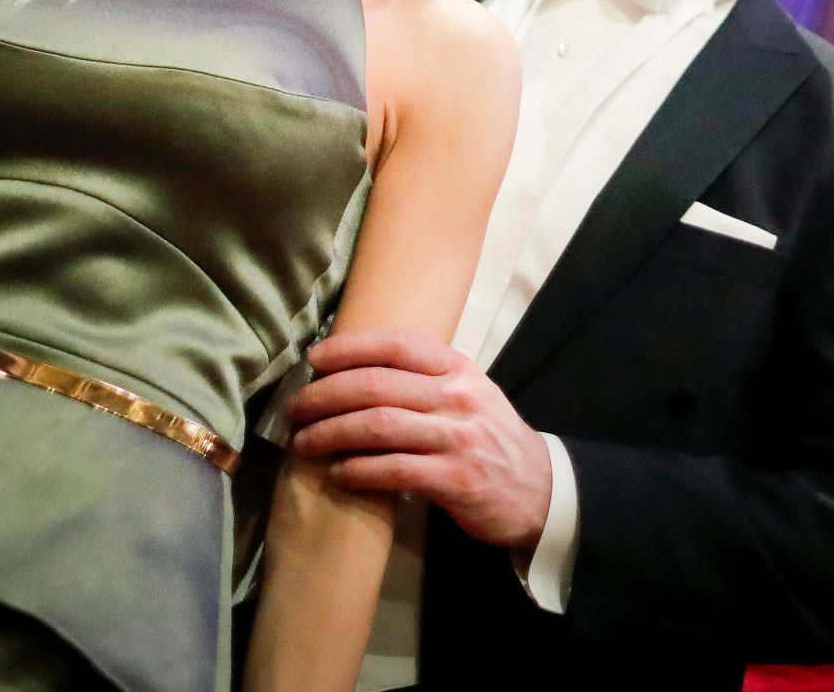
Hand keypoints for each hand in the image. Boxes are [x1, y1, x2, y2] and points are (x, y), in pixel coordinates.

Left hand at [288, 329, 553, 552]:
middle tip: (295, 408)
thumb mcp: (469, 393)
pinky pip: (394, 470)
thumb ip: (426, 379)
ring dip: (332, 433)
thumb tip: (359, 370)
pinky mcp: (455, 480)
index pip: (397, 344)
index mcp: (459, 368)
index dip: (350, 348)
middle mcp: (458, 396)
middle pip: (377, 385)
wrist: (538, 488)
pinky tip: (338, 473)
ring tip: (304, 442)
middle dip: (327, 394)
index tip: (315, 359)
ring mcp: (458, 437)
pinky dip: (359, 470)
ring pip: (379, 426)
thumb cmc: (490, 437)